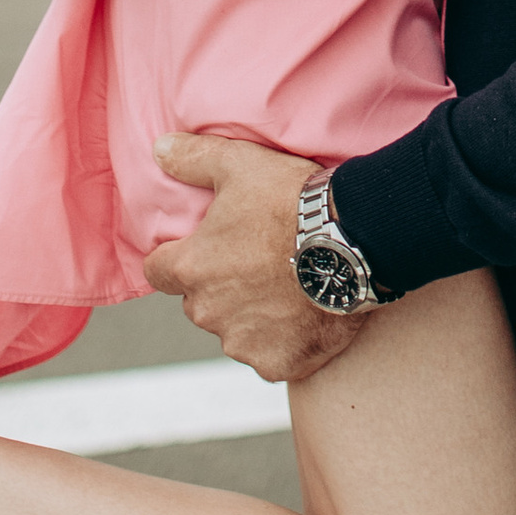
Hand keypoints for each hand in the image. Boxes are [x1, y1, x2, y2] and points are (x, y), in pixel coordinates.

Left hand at [143, 133, 365, 384]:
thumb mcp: (240, 164)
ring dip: (251, 315)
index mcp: (192, 268)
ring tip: (288, 286)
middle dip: (220, 286)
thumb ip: (193, 158)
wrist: (356, 241)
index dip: (177, 257)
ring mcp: (243, 343)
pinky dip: (283, 340)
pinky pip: (270, 355)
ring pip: (235, 330)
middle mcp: (208, 312)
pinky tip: (305, 314)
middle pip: (200, 301)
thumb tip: (159, 150)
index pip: (159, 271)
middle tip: (257, 260)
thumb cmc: (293, 201)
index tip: (204, 247)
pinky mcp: (278, 364)